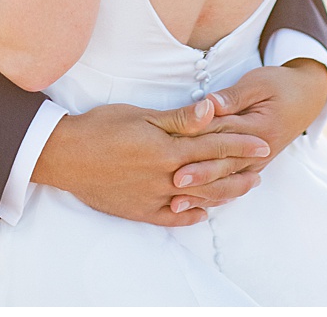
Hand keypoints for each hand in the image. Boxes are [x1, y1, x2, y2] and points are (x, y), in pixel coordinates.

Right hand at [32, 99, 272, 226]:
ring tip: (241, 189)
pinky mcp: (141, 211)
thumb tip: (211, 110)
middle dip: (240, 170)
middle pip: (213, 176)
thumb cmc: (99, 128)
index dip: (240, 144)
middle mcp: (167, 178)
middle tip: (261, 167)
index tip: (262, 142)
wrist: (64, 156)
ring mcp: (155, 198)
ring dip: (224, 194)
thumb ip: (178, 118)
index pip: (215, 147)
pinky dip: (192, 215)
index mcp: (168, 151)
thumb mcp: (140, 116)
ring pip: (199, 198)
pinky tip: (203, 211)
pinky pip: (174, 218)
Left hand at [173, 61, 326, 201]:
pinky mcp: (254, 165)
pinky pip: (234, 183)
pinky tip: (199, 205)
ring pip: (227, 179)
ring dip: (203, 192)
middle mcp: (258, 151)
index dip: (196, 141)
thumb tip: (209, 103)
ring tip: (178, 204)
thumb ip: (232, 97)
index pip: (221, 134)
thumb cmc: (278, 86)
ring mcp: (257, 161)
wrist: (307, 97)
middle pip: (223, 163)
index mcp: (258, 128)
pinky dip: (216, 195)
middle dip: (198, 174)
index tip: (173, 149)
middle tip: (174, 182)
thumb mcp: (257, 84)